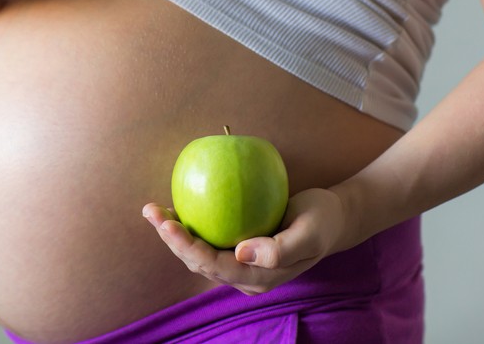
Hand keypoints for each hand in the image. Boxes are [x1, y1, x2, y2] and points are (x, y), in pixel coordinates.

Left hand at [142, 188, 347, 294]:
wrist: (332, 219)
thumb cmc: (322, 221)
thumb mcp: (310, 232)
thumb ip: (281, 248)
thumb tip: (241, 252)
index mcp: (258, 278)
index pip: (214, 266)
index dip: (187, 247)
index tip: (168, 223)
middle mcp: (243, 275)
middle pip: (198, 262)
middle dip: (171, 240)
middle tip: (152, 212)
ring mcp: (238, 263)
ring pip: (197, 252)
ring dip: (172, 233)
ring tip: (152, 210)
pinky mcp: (236, 248)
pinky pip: (206, 239)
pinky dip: (187, 224)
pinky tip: (174, 205)